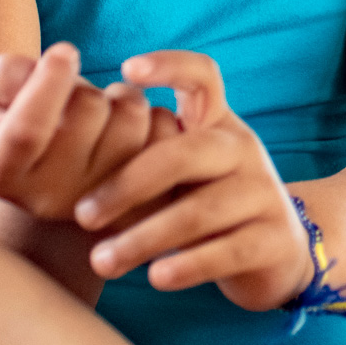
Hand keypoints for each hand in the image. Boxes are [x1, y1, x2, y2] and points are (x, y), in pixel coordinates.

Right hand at [0, 43, 174, 226]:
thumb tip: (49, 63)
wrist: (61, 176)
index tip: (65, 49)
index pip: (26, 131)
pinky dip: (153, 113)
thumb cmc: (28, 122)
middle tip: (73, 99)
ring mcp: (101, 204)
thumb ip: (5, 74)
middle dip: (85, 85)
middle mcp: (50, 198)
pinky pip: (164, 128)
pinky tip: (132, 133)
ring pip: (131, 114)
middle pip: (88, 109)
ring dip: (121, 96)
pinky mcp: (147, 198)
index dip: (47, 84)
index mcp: (3, 173)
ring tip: (102, 116)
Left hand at [72, 49, 313, 311]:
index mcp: (217, 124)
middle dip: (127, 184)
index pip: (203, 77)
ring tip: (101, 262)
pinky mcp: (274, 240)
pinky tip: (156, 278)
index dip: (170, 66)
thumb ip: (141, 150)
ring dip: (144, 238)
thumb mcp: (181, 169)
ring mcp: (263, 195)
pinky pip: (227, 251)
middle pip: (186, 153)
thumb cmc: (206, 202)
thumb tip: (68, 131)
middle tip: (83, 215)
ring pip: (200, 211)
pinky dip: (188, 265)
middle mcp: (243, 150)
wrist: (276, 252)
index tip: (127, 71)